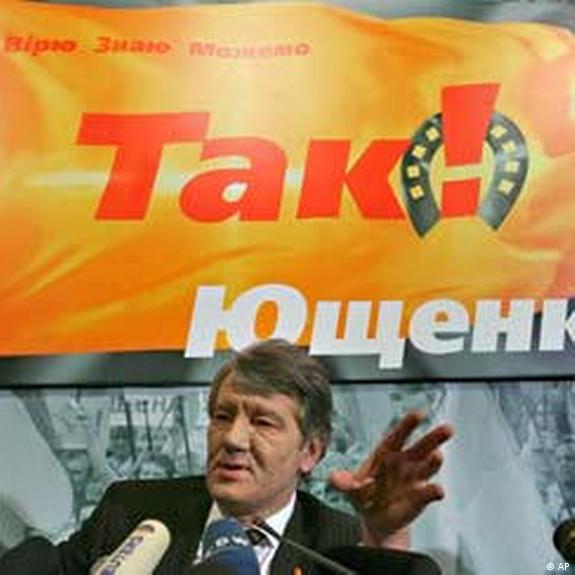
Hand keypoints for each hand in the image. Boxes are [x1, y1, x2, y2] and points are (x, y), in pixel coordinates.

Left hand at [329, 411, 452, 547]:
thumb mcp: (349, 488)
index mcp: (386, 453)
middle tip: (447, 429)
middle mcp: (404, 463)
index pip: (398, 435)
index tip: (419, 414)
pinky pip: (427, 493)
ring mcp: (413, 480)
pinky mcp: (419, 499)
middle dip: (433, 437)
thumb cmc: (364, 496)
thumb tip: (334, 478)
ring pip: (427, 467)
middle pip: (420, 447)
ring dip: (434, 462)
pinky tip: (437, 490)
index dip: (408, 425)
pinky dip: (432, 491)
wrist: (375, 519)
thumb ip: (342, 482)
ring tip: (438, 456)